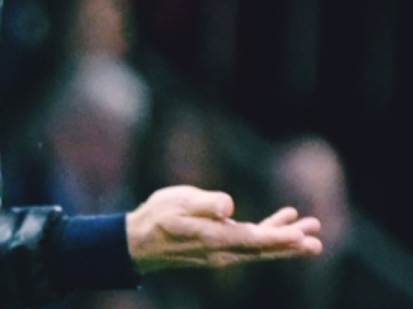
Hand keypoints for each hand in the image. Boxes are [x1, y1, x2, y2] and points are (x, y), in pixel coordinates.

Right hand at [126, 185, 321, 273]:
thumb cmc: (156, 218)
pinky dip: (269, 233)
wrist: (139, 242)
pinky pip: (251, 243)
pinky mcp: (221, 247)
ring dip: (286, 240)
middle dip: (290, 245)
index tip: (299, 237)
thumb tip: (229, 206)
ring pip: (261, 248)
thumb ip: (203, 204)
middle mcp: (222, 251)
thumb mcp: (175, 203)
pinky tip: (283, 219)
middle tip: (316, 242)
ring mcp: (223, 252)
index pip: (251, 240)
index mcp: (212, 239)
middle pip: (262, 250)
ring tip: (311, 230)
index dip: (276, 238)